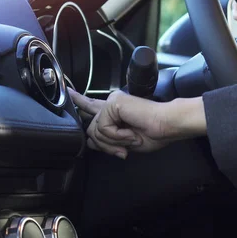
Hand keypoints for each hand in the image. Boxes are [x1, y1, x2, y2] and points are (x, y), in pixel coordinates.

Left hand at [69, 89, 206, 158]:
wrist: (167, 125)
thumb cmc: (154, 133)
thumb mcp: (125, 142)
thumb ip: (106, 140)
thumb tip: (90, 142)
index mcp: (116, 111)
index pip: (93, 106)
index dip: (80, 102)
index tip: (70, 93)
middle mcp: (112, 104)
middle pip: (92, 129)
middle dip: (106, 144)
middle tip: (126, 143)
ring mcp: (112, 102)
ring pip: (96, 132)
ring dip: (115, 141)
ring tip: (132, 137)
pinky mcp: (113, 103)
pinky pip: (104, 129)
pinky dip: (117, 136)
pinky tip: (130, 132)